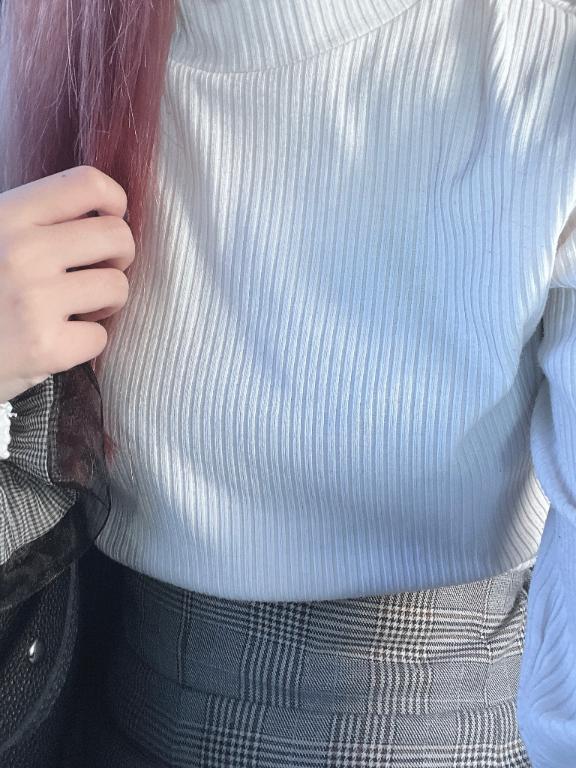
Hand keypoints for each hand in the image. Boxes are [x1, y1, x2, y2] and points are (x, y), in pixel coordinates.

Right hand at [0, 165, 134, 401]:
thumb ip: (34, 221)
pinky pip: (100, 337)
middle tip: (95, 272)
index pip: (88, 184)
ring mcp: (34, 301)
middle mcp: (22, 253)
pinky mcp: (44, 347)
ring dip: (104, 302)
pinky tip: (57, 339)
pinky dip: (83, 343)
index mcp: (7, 216)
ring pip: (117, 287)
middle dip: (118, 257)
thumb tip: (101, 211)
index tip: (109, 219)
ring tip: (75, 308)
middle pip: (117, 236)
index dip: (114, 202)